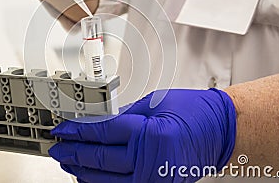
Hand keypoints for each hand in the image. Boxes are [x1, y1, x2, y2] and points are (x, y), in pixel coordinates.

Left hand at [49, 89, 236, 182]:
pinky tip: (90, 176)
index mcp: (151, 134)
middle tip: (56, 147)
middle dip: (74, 152)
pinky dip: (103, 182)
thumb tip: (97, 122)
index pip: (102, 132)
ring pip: (107, 179)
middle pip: (100, 158)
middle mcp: (151, 161)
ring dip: (83, 170)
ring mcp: (154, 179)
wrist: (221, 131)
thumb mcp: (155, 103)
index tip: (62, 129)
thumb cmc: (195, 112)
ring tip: (68, 161)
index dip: (77, 131)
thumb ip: (124, 115)